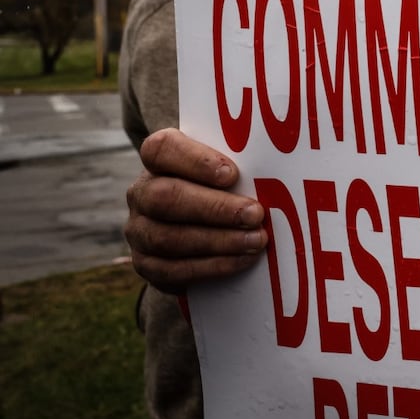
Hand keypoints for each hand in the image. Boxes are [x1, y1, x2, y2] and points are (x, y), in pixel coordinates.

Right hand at [124, 129, 265, 292]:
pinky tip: (243, 260)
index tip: (232, 174)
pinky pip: (173, 270)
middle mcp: (142, 193)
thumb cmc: (225, 189)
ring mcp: (139, 230)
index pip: (162, 148)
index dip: (195, 160)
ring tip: (257, 241)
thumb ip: (242, 164)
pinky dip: (212, 266)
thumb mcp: (229, 170)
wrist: (203, 232)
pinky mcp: (147, 264)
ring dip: (219, 241)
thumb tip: (281, 165)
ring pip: (169, 237)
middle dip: (215, 208)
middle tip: (255, 214)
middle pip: (165, 197)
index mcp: (159, 160)